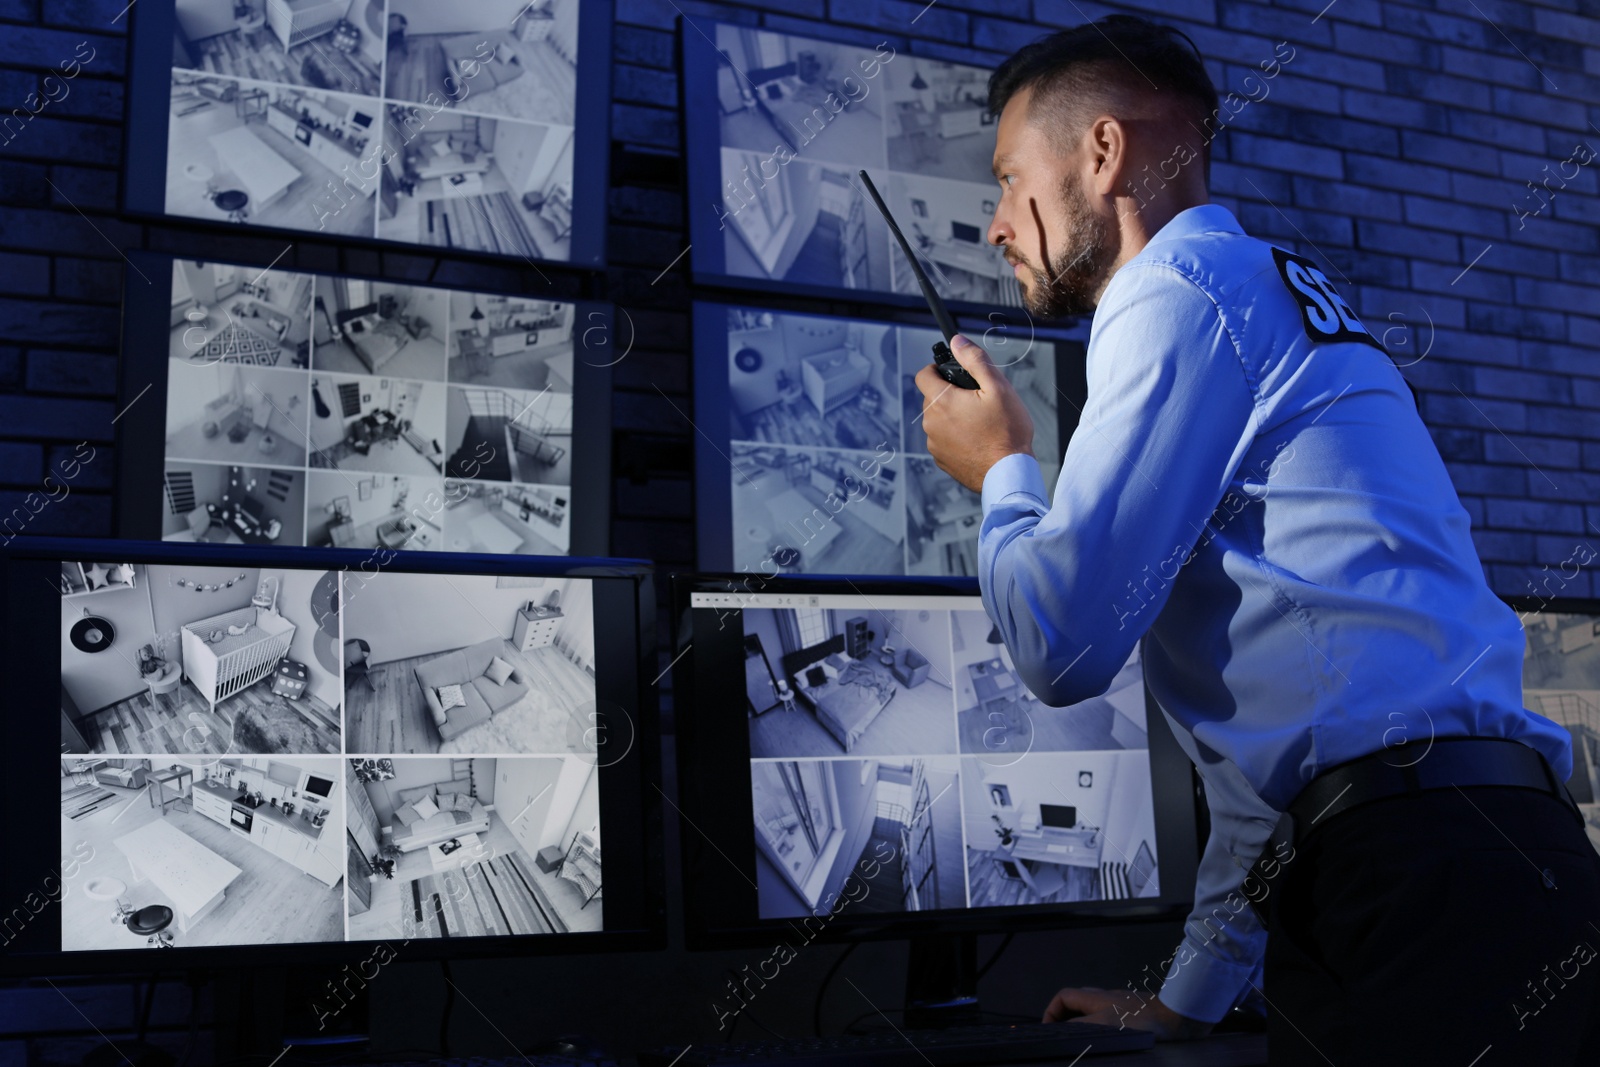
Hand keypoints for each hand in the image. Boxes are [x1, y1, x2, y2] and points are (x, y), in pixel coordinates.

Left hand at [914, 334, 1034, 492]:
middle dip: (950, 394)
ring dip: (953, 416)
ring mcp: (934, 444)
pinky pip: (944, 439)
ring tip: (980, 422)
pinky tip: (977, 439)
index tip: (951, 373)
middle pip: (932, 397)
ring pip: (938, 419)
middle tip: (976, 400)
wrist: (1008, 473)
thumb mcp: (998, 387)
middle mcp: (931, 423)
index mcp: (941, 402)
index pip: (923, 375)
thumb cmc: (1007, 433)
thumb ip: (974, 360)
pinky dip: (956, 436)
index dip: (937, 369)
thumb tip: (958, 341)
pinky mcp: (941, 459)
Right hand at [1042, 986, 1211, 1040]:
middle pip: (1077, 1003)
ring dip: (1085, 1025)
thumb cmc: (1145, 1020)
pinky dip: (1104, 1031)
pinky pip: (1111, 1020)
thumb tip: (1060, 1031)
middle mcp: (1107, 998)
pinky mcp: (1136, 1017)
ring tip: (1084, 1042)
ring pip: (1095, 1012)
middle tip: (1063, 1036)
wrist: (1179, 1018)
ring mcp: (1122, 1006)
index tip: (1048, 1030)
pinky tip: (1112, 1043)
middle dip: (1066, 1018)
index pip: (1064, 997)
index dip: (1051, 1011)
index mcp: (1096, 998)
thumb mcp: (1106, 1025)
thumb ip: (1081, 1027)